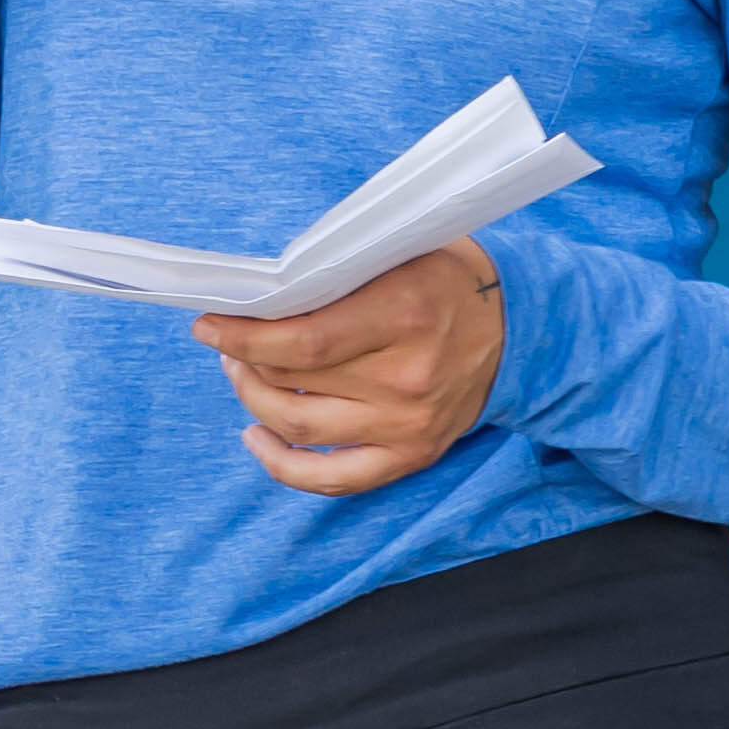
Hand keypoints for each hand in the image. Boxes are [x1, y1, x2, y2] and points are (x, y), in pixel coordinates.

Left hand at [200, 240, 499, 495]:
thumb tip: (257, 292)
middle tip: (229, 342)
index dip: (244, 338)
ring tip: (242, 375)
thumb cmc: (446, 278)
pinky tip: (256, 438)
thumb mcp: (400, 250)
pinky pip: (333, 479)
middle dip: (244, 361)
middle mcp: (407, 377)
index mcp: (404, 315)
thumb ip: (336, 270)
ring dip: (254, 401)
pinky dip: (282, 465)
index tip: (209, 325)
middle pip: (294, 382)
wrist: (519, 328)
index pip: (302, 341)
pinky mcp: (412, 454)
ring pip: (301, 426)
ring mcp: (409, 424)